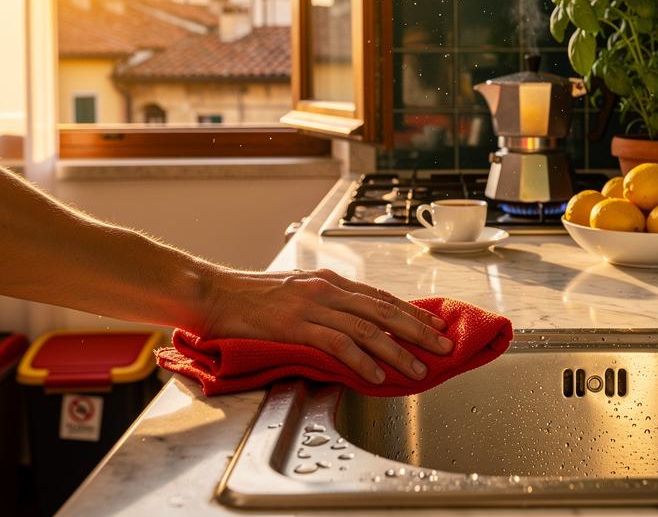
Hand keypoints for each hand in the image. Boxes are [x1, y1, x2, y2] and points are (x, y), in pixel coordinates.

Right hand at [195, 268, 452, 383]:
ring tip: (419, 369)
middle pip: (383, 311)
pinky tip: (377, 374)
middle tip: (444, 347)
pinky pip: (337, 344)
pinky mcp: (295, 326)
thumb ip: (324, 306)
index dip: (411, 311)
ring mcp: (311, 306)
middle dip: (418, 330)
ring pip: (367, 328)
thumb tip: (352, 324)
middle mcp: (326, 290)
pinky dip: (361, 360)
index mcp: (328, 282)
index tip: (436, 325)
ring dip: (398, 351)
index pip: (380, 297)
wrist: (214, 293)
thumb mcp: (295, 293)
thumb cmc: (250, 298)